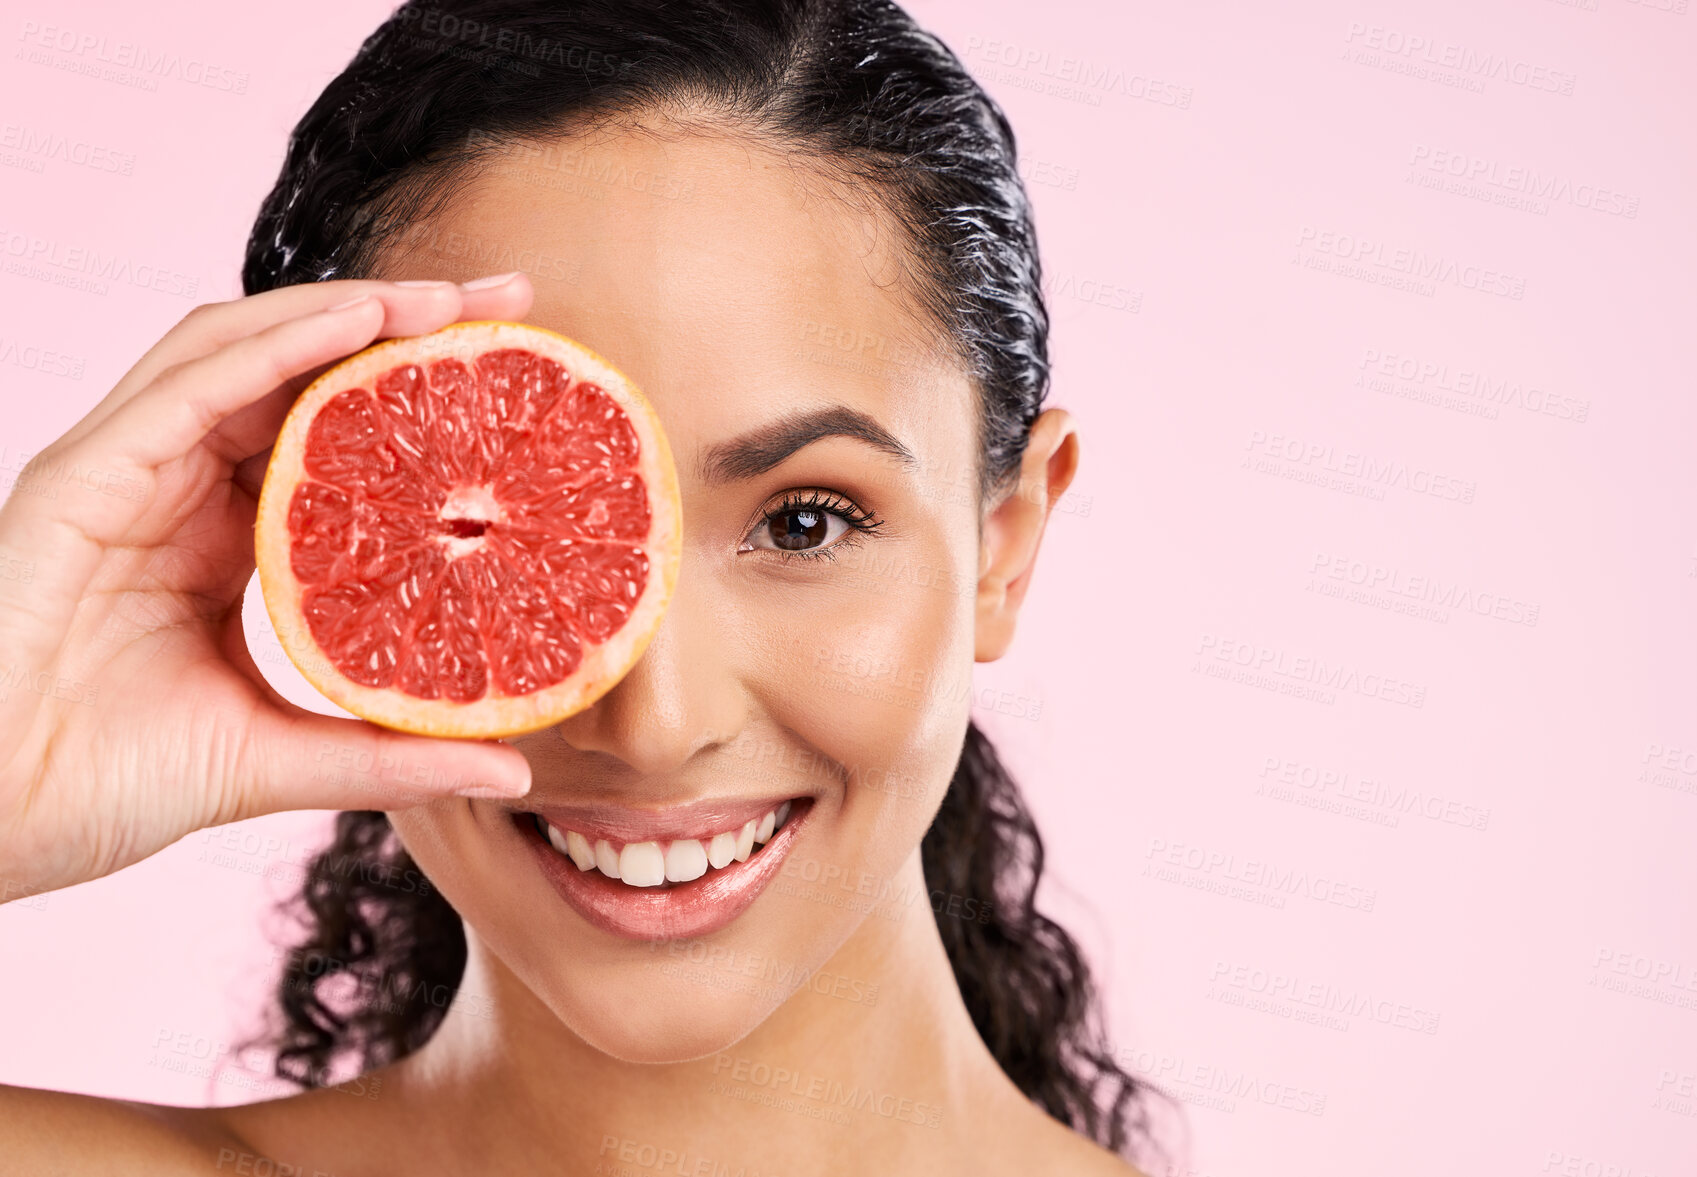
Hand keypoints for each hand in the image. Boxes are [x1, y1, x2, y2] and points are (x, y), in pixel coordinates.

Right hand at [0, 275, 537, 900]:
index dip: (418, 396)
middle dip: (403, 325)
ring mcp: (125, 470)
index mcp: (221, 538)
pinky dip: (277, 343)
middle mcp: (176, 486)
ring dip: (349, 310)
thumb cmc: (104, 786)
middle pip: (297, 369)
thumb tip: (512, 763)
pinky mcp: (82, 473)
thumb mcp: (278, 758)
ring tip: (451, 298)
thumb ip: (390, 753)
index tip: (516, 383)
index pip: (330, 432)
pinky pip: (189, 383)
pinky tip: (361, 322)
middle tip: (508, 299)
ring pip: (243, 350)